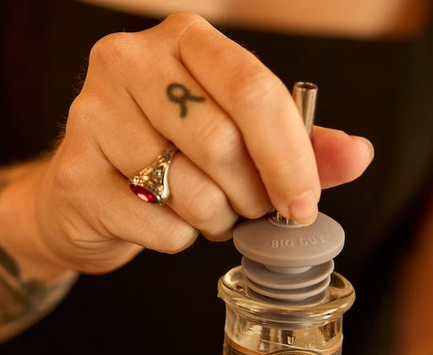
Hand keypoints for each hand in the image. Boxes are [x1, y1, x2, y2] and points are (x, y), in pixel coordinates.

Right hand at [20, 12, 373, 276]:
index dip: (289, 156)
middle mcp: (129, 62)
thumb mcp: (237, 138)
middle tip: (247, 208)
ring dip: (213, 219)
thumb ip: (298, 145)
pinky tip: (162, 220)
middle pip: (223, 144)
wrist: (86, 192)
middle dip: (249, 196)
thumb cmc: (169, 155)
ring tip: (202, 209)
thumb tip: (357, 156)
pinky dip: (176, 238)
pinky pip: (158, 225)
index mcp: (183, 39)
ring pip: (190, 191)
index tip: (303, 205)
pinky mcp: (75, 174)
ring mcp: (93, 115)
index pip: (253, 89)